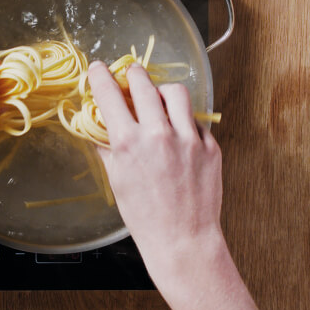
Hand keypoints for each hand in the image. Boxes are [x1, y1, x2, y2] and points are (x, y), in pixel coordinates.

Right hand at [88, 61, 222, 262]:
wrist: (182, 240)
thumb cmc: (144, 217)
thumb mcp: (117, 181)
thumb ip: (107, 148)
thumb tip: (99, 128)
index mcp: (128, 143)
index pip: (109, 94)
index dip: (100, 75)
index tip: (98, 68)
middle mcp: (158, 134)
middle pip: (143, 82)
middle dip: (132, 74)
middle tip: (130, 75)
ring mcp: (188, 138)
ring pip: (175, 92)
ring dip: (162, 92)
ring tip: (159, 102)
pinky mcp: (211, 146)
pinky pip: (195, 120)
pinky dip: (184, 122)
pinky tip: (179, 137)